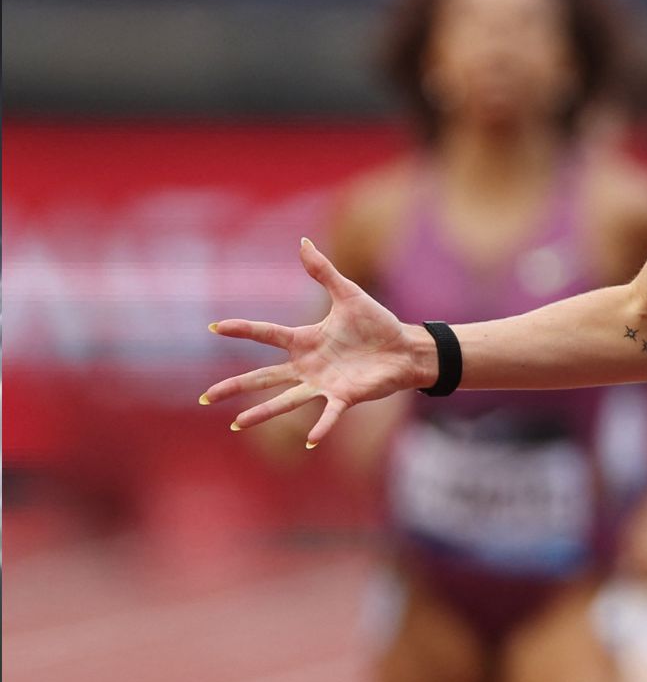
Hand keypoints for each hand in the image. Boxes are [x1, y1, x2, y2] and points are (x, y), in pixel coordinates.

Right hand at [202, 238, 429, 447]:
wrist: (405, 347)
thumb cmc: (377, 323)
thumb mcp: (348, 294)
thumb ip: (324, 271)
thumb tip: (303, 241)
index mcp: (306, 340)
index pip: (267, 334)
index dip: (243, 330)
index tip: (215, 328)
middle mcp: (308, 366)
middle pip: (263, 377)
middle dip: (235, 386)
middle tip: (206, 397)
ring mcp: (324, 383)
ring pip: (286, 400)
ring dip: (263, 412)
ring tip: (239, 423)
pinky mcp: (345, 397)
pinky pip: (329, 414)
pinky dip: (321, 426)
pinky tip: (308, 439)